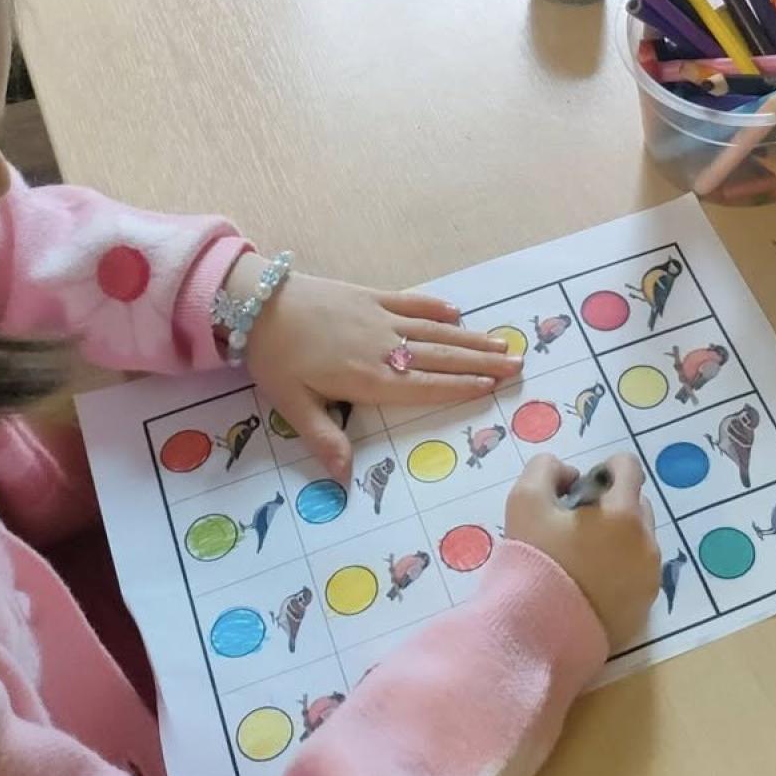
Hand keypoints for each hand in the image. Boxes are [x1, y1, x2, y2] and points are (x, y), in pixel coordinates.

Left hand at [245, 272, 521, 475]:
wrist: (258, 300)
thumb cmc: (274, 358)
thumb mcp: (293, 405)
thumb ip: (325, 439)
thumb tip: (346, 481)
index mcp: (368, 378)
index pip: (423, 387)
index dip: (458, 388)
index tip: (491, 388)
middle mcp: (383, 347)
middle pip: (440, 357)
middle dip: (480, 363)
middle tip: (517, 365)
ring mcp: (379, 318)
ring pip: (433, 331)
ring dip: (470, 338)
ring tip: (501, 343)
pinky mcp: (369, 295)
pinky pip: (410, 302)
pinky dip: (435, 307)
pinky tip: (456, 312)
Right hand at [505, 454, 659, 649]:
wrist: (538, 632)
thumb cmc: (534, 560)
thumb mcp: (525, 500)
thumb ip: (546, 469)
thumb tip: (570, 475)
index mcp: (623, 512)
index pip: (628, 467)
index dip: (602, 470)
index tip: (578, 491)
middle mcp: (646, 542)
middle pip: (636, 504)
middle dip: (610, 506)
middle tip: (575, 528)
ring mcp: (649, 577)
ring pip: (639, 539)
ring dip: (618, 538)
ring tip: (581, 559)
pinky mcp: (645, 606)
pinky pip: (638, 572)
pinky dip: (621, 569)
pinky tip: (590, 584)